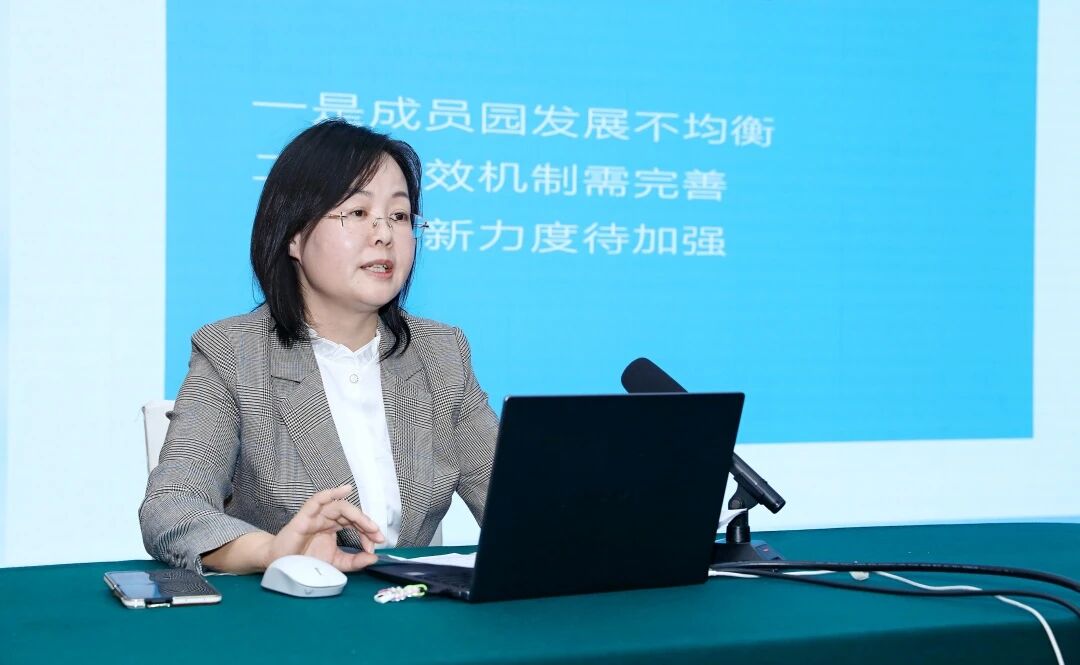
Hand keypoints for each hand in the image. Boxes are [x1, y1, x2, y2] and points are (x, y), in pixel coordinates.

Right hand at [264, 484, 384, 571]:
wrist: (281, 567)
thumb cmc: (305, 562)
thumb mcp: (335, 564)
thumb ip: (354, 562)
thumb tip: (374, 558)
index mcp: (334, 527)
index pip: (356, 524)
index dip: (368, 533)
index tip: (377, 547)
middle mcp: (327, 518)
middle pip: (351, 515)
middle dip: (367, 524)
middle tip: (378, 537)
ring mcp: (316, 516)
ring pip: (340, 507)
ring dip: (357, 515)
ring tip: (369, 526)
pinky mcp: (304, 516)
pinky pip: (318, 500)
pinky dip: (332, 493)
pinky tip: (345, 490)